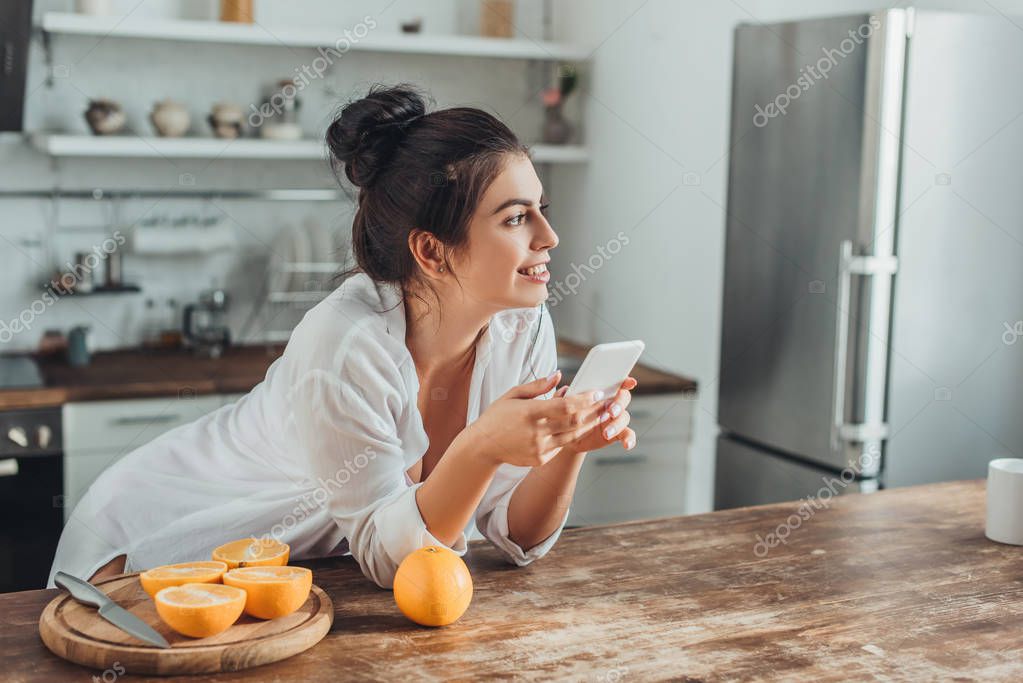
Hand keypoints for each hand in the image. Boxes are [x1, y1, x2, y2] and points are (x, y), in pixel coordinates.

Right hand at [461, 370, 608, 467]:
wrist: (483, 446)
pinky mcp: (540, 459)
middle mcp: (536, 432)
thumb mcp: (513, 394)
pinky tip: (579, 427)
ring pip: (572, 436)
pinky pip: (561, 446)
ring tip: (599, 415)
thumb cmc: (497, 416)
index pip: (564, 406)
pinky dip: (570, 436)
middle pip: (574, 422)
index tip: (597, 393)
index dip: (584, 400)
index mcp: (529, 413)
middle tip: (605, 403)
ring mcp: (539, 448)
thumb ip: (537, 386)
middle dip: (593, 412)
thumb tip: (558, 375)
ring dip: (588, 425)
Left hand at [554, 376, 637, 453]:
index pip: (613, 382)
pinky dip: (630, 439)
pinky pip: (628, 434)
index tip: (630, 382)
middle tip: (610, 411)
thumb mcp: (560, 405)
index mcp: (599, 392)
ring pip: (624, 417)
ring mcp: (615, 418)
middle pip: (623, 398)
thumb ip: (562, 397)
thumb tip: (565, 389)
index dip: (624, 380)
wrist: (565, 437)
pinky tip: (627, 445)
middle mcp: (611, 403)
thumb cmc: (564, 415)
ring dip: (617, 424)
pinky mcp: (617, 433)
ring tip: (606, 433)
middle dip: (619, 404)